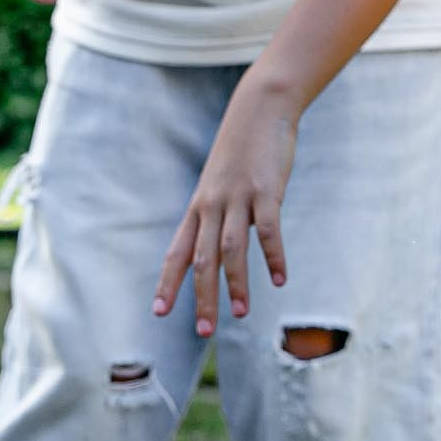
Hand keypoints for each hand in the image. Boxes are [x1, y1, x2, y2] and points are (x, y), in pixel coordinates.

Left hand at [152, 83, 298, 336]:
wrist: (259, 110)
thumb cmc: (241, 152)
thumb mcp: (222, 185)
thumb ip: (219, 217)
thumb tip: (220, 248)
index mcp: (199, 208)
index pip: (178, 252)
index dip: (169, 283)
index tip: (160, 312)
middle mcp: (211, 206)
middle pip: (202, 259)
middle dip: (202, 297)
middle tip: (204, 331)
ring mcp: (238, 198)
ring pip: (231, 248)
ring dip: (236, 283)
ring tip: (241, 312)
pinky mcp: (266, 190)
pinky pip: (268, 230)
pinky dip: (273, 256)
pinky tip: (279, 279)